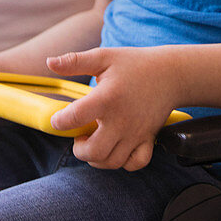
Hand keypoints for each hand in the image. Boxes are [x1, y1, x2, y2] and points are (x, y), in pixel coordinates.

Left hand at [47, 47, 179, 170]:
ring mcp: (136, 133)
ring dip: (97, 158)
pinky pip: (135, 163)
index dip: (60, 121)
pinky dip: (123, 163)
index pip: (74, 118)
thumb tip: (49, 62)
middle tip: (79, 138)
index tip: (60, 119)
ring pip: (112, 161)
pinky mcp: (148, 140)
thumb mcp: (103, 57)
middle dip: (79, 150)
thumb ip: (74, 61)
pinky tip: (115, 150)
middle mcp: (121, 120)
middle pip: (93, 152)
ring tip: (94, 143)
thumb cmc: (134, 64)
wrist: (171, 73)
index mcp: (107, 98)